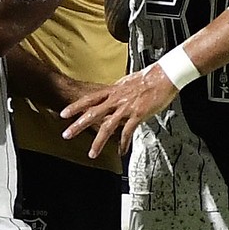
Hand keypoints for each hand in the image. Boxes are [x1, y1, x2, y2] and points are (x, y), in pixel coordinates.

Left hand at [61, 66, 177, 157]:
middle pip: (92, 113)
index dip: (75, 107)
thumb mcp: (128, 82)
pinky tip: (122, 151)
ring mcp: (126, 107)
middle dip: (78, 125)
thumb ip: (119, 91)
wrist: (165, 76)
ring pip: (107, 126)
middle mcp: (116, 99)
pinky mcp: (138, 114)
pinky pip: (127, 132)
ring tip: (92, 153)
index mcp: (113, 91)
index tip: (64, 114)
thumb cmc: (150, 78)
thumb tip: (114, 93)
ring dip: (98, 141)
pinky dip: (123, 143)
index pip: (89, 99)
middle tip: (66, 134)